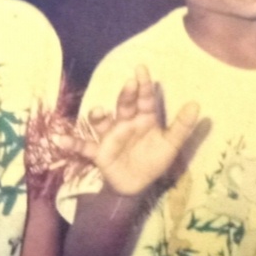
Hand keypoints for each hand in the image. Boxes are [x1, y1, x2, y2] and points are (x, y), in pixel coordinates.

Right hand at [64, 65, 199, 195]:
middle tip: (130, 83)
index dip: (144, 85)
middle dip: (126, 94)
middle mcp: (125, 123)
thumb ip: (182, 126)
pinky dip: (71, 143)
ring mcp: (110, 136)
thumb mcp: (170, 145)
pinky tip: (59, 140)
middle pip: (124, 105)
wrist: (136, 186)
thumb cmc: (152, 161)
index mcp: (144, 119)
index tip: (142, 69)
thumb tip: (196, 104)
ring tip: (100, 111)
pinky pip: (83, 146)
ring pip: (102, 121)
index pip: (145, 99)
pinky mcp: (99, 152)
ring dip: (98, 115)